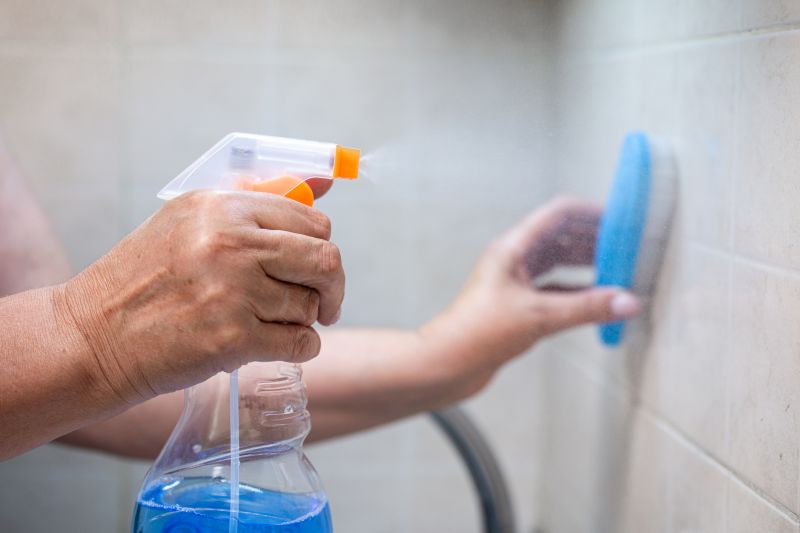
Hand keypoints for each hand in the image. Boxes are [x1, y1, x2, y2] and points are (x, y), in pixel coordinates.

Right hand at [54, 190, 343, 403]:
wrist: (91, 337)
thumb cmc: (144, 280)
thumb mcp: (188, 222)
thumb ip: (254, 200)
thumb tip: (324, 182)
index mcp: (221, 207)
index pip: (310, 219)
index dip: (321, 246)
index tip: (313, 268)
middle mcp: (229, 243)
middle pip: (324, 259)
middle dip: (333, 286)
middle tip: (324, 303)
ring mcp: (232, 292)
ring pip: (310, 305)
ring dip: (304, 319)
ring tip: (275, 323)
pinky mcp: (232, 339)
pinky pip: (300, 343)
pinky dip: (302, 348)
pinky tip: (280, 345)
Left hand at [423, 197, 639, 387]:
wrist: (448, 364)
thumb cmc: (475, 332)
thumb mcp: (538, 316)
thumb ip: (585, 308)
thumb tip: (625, 301)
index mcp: (513, 248)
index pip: (559, 214)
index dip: (592, 213)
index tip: (621, 221)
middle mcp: (514, 261)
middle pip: (562, 236)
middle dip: (595, 240)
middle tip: (627, 248)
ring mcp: (516, 283)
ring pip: (560, 264)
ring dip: (588, 266)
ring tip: (619, 272)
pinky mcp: (519, 306)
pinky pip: (556, 290)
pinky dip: (578, 292)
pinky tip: (597, 301)